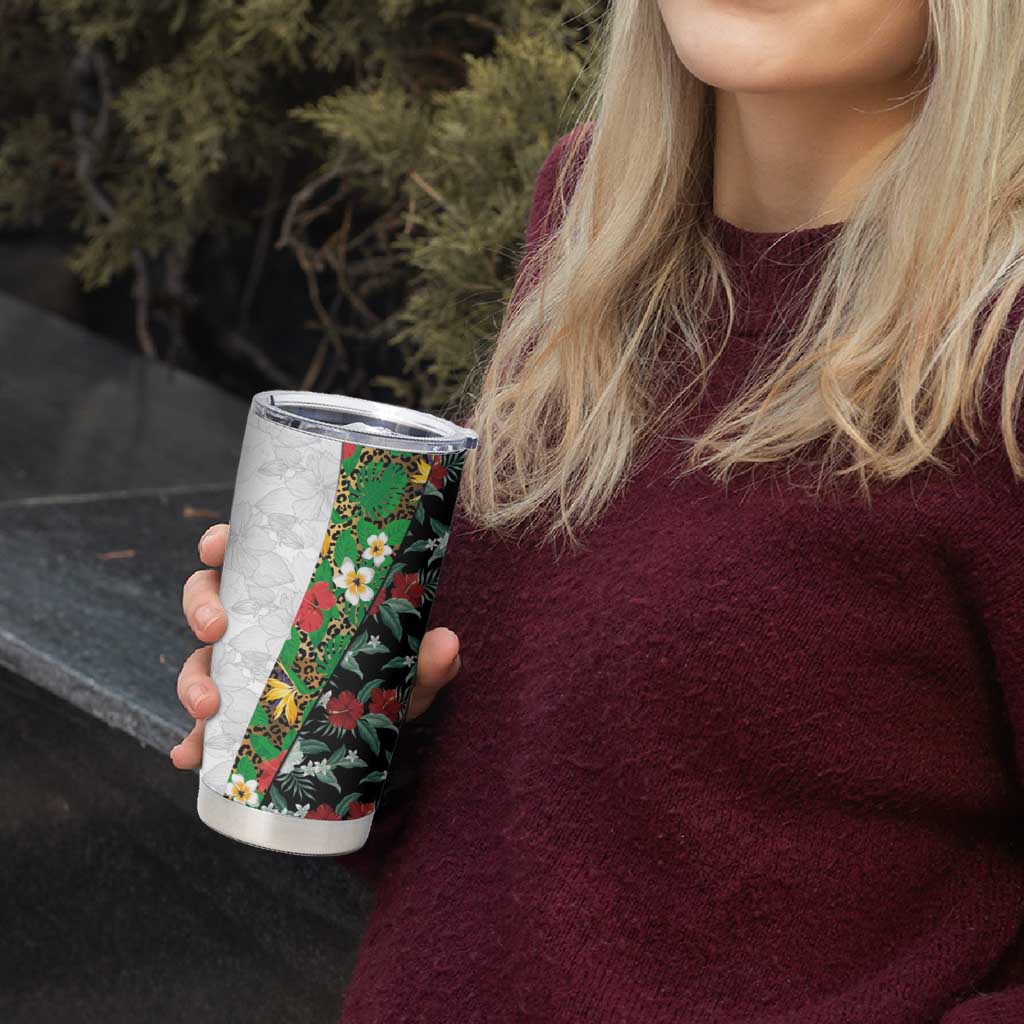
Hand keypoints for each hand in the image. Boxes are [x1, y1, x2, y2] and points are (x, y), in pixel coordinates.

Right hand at [169, 522, 462, 768]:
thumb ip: (428, 657)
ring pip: (199, 660)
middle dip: (201, 610)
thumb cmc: (387, 670)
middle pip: (208, 600)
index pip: (247, 553)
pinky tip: (188, 756)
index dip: (221, 543)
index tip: (217, 546)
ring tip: (207, 708)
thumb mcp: (407, 663)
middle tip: (216, 629)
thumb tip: (447, 644)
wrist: (380, 724)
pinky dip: (192, 741)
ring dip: (192, 680)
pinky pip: (205, 727)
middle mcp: (257, 622)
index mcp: (288, 589)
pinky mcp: (237, 716)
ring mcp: (242, 668)